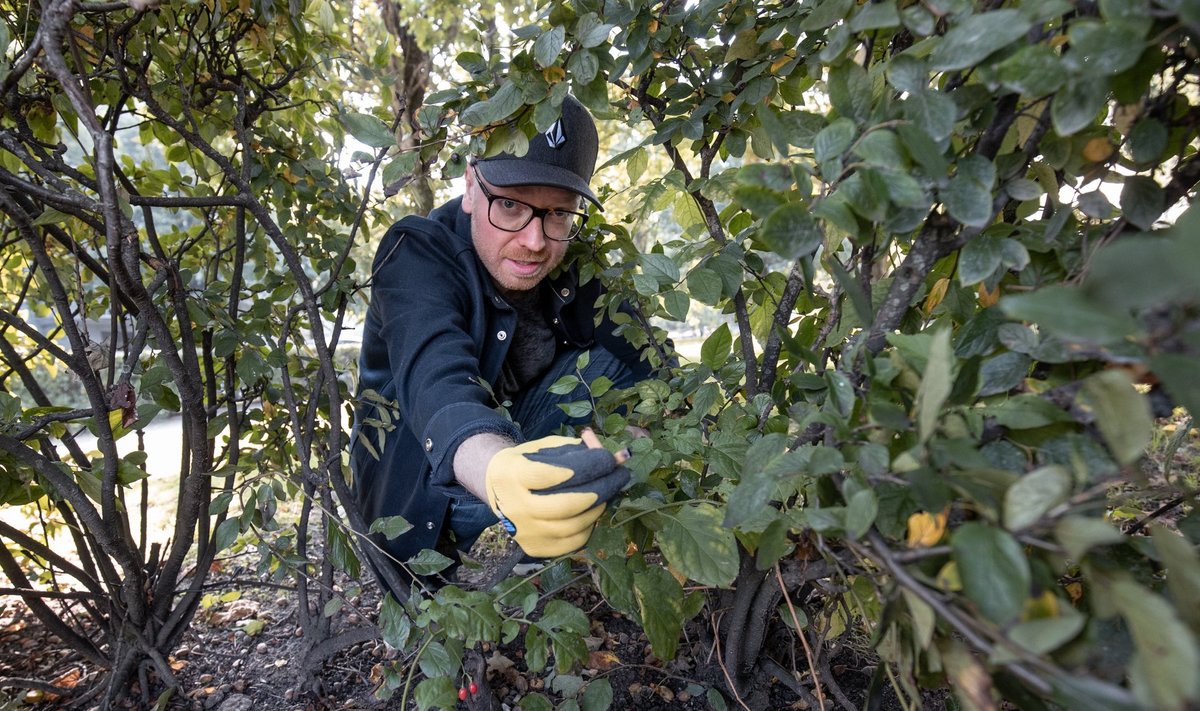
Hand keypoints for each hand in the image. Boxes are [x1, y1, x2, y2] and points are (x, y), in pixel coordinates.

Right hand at [484, 435, 628, 556]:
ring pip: (573, 526)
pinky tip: (592, 510)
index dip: (586, 467)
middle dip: (601, 488)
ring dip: (598, 507)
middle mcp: (515, 507)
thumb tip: (618, 456)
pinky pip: (572, 542)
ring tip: (608, 492)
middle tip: (620, 476)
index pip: (553, 474)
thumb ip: (578, 449)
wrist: (499, 490)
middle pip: (566, 505)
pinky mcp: (534, 548)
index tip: (608, 459)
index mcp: (513, 475)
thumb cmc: (528, 462)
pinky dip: (589, 526)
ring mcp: (524, 531)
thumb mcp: (547, 447)